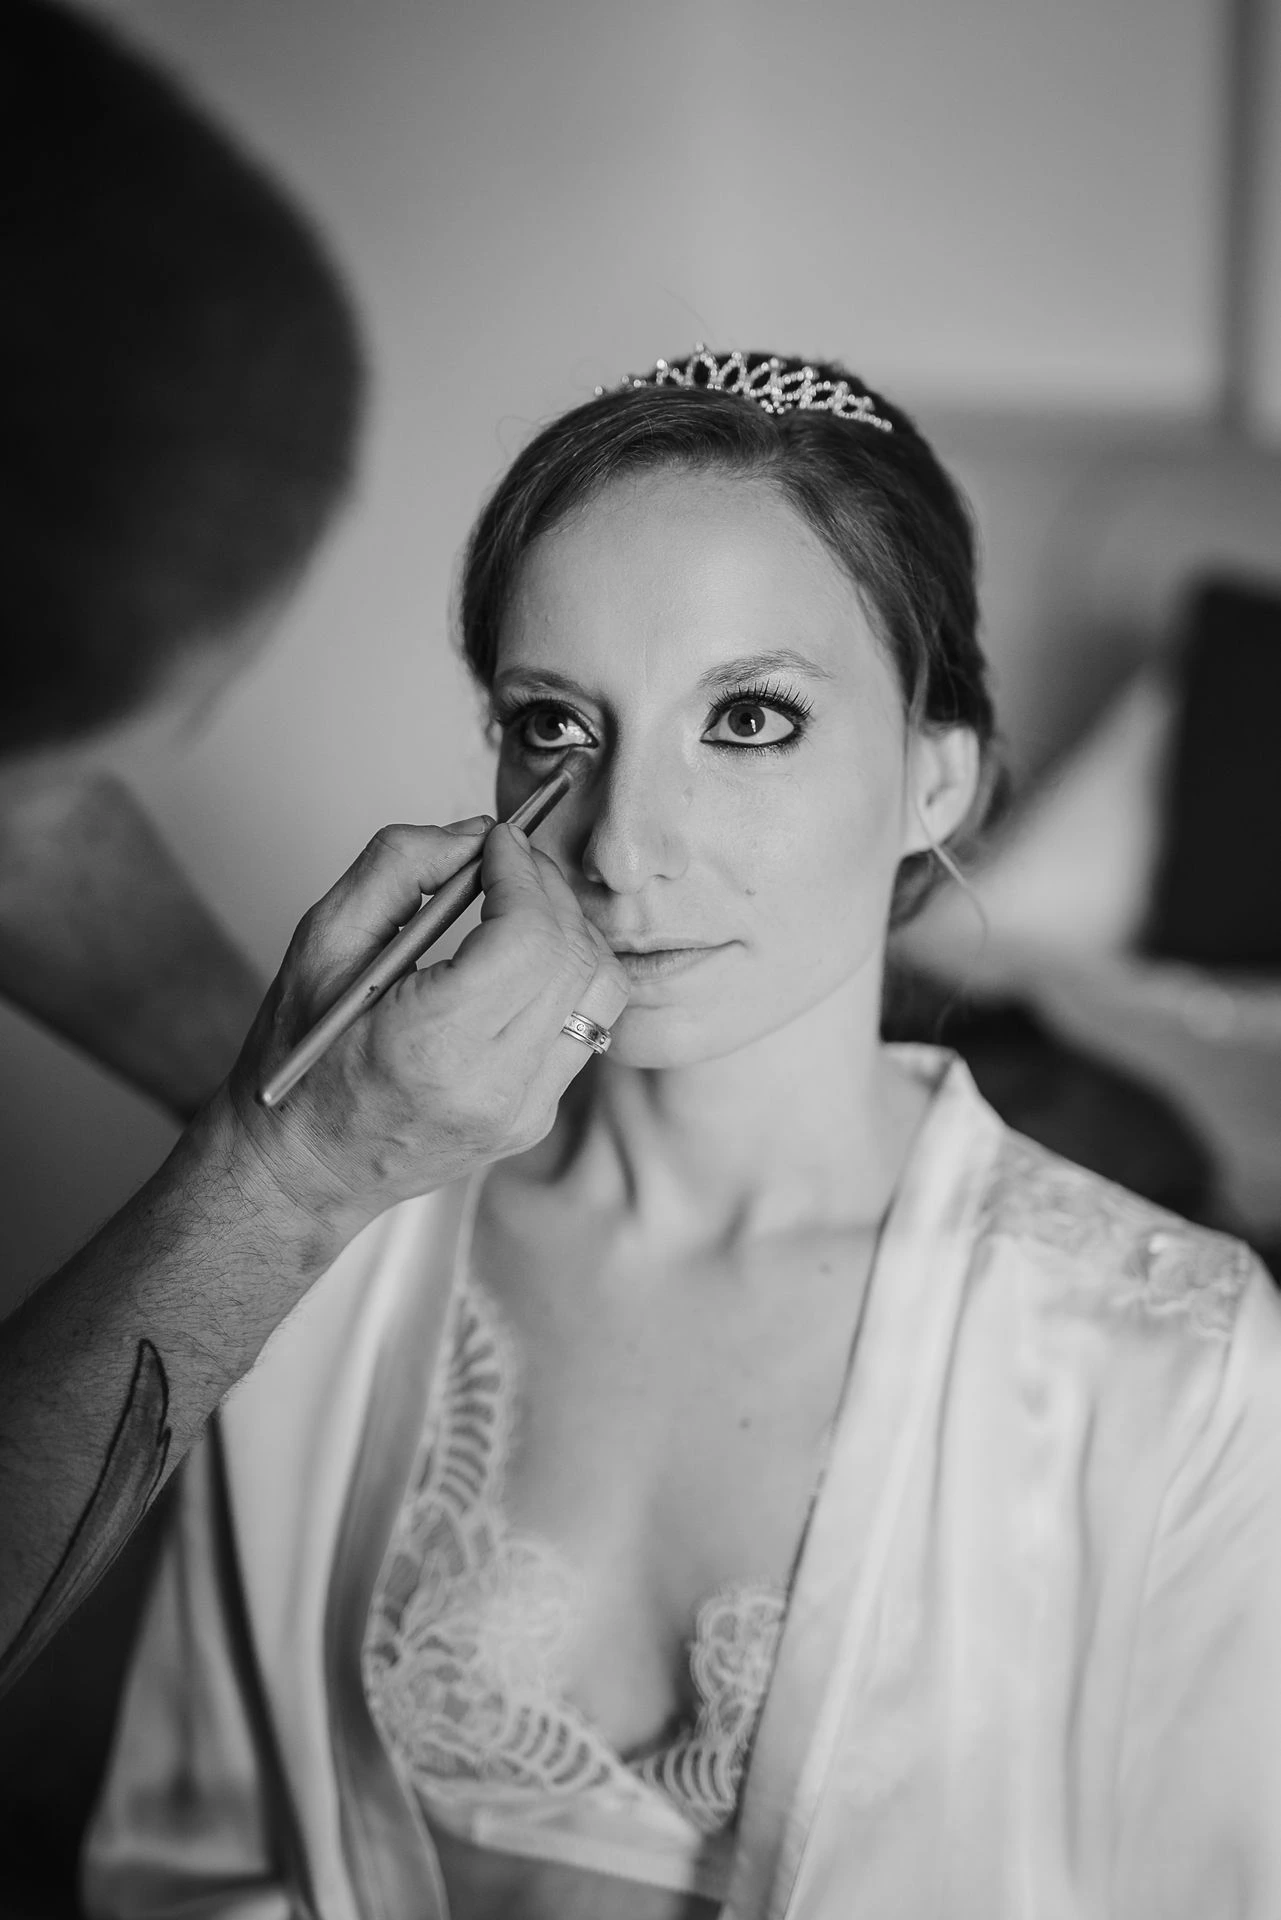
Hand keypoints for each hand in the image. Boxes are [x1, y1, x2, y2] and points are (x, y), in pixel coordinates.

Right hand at [219, 818, 627, 1234]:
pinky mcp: (537, 1118)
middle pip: (575, 955)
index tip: (498, 842)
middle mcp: (493, 1086)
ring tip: (518, 906)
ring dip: (568, 930)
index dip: (523, 871)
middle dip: (549, 890)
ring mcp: (524, 1111)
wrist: (304, 1169)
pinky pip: (586, 1025)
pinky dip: (564, 976)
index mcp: (433, 1045)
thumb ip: (397, 868)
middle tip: (508, 861)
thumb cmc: (300, 1061)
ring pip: (600, 990)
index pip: (530, 936)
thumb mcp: (320, 944)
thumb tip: (474, 835)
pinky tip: (518, 962)